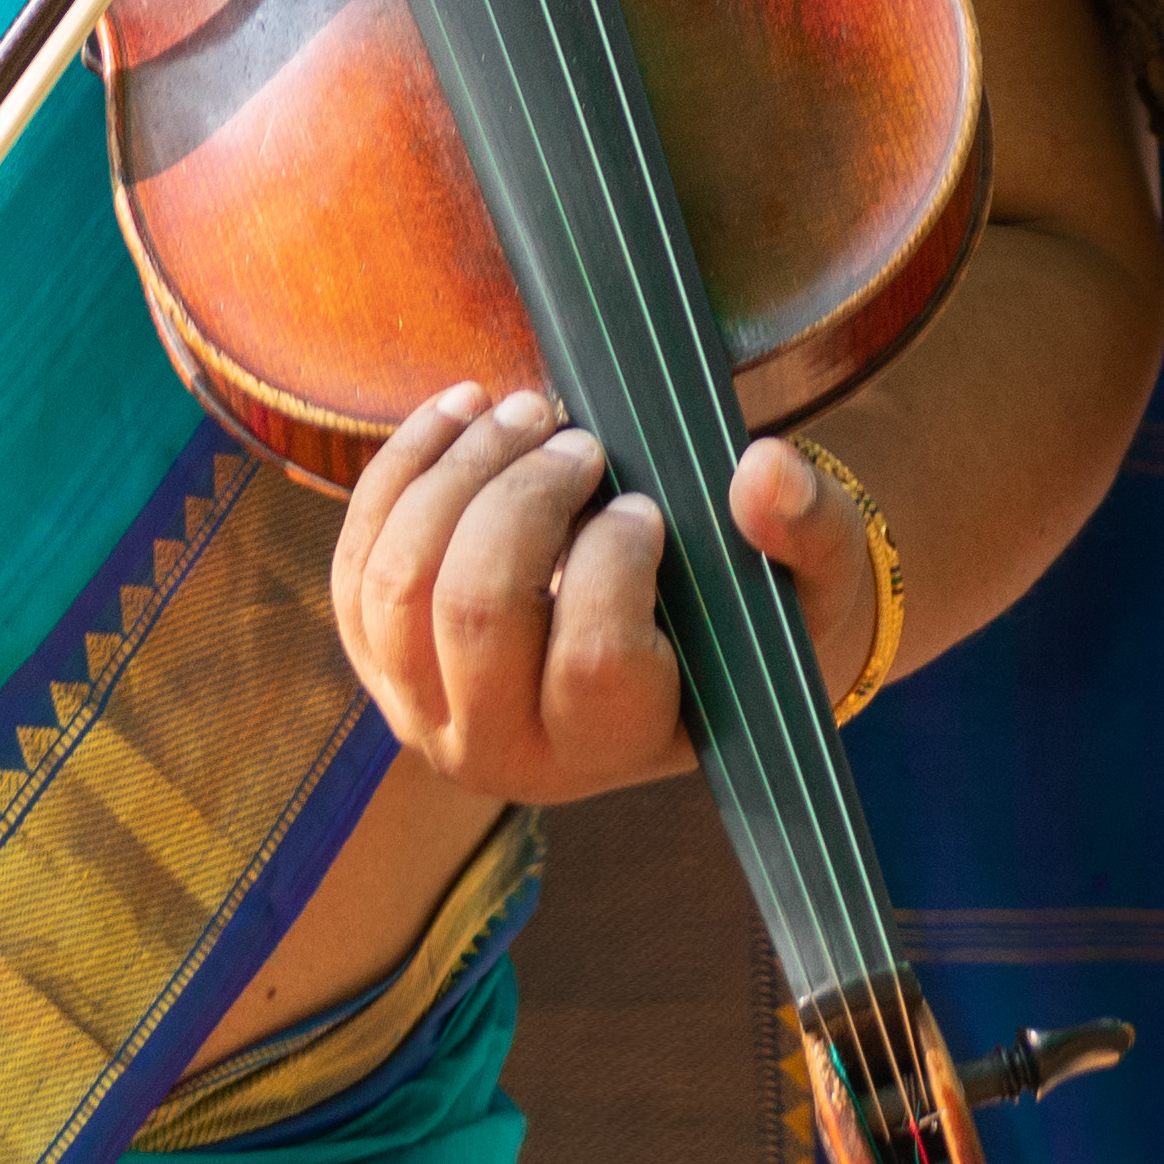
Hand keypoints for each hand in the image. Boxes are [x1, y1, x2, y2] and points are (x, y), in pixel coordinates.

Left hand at [325, 388, 869, 799]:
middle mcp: (503, 753)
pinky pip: (355, 557)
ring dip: (457, 472)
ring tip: (525, 409)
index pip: (592, 657)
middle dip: (522, 496)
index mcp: (612, 747)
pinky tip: (463, 410)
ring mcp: (421, 708)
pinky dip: (400, 469)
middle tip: (580, 440)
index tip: (645, 506)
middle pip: (476, 610)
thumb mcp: (808, 589)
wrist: (666, 654)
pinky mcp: (372, 655)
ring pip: (399, 580)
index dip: (613, 561)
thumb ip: (808, 533)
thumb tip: (762, 471)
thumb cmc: (746, 622)